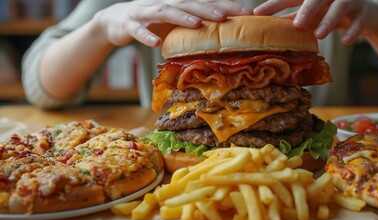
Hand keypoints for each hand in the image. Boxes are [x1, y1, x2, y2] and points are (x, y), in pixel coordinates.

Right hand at [93, 0, 252, 46]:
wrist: (116, 21)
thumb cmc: (153, 22)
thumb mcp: (176, 23)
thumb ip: (196, 28)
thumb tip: (226, 40)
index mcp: (179, 4)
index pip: (206, 3)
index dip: (226, 6)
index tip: (248, 13)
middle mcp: (164, 3)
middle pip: (188, 3)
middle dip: (208, 9)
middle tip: (225, 17)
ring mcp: (145, 12)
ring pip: (164, 11)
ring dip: (181, 17)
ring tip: (196, 24)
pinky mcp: (129, 24)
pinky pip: (137, 30)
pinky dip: (146, 36)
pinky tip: (155, 44)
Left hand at [254, 0, 377, 44]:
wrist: (366, 15)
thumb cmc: (330, 13)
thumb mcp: (311, 16)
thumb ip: (291, 20)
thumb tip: (265, 30)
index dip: (274, 4)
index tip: (257, 13)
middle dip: (307, 10)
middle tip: (297, 24)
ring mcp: (349, 0)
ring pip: (340, 7)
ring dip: (329, 21)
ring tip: (319, 35)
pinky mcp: (364, 12)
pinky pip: (359, 22)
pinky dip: (352, 32)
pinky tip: (344, 42)